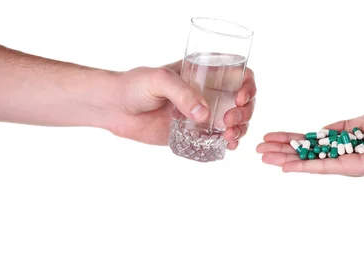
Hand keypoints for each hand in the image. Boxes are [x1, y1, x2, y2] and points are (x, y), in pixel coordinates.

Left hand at [105, 61, 255, 148]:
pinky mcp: (195, 134)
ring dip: (241, 129)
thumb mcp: (159, 80)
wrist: (115, 108)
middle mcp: (209, 93)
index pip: (239, 75)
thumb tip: (204, 114)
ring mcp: (204, 115)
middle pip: (243, 102)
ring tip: (229, 136)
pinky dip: (229, 143)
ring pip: (236, 122)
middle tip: (229, 121)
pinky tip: (227, 145)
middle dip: (245, 112)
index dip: (248, 86)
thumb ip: (182, 93)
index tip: (239, 98)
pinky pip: (220, 139)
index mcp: (205, 73)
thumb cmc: (135, 85)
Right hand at [256, 111, 363, 175]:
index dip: (290, 138)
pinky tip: (283, 166)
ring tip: (261, 157)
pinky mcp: (347, 168)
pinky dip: (301, 167)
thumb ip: (342, 126)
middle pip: (302, 152)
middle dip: (279, 150)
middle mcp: (337, 155)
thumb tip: (322, 130)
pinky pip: (319, 167)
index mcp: (341, 142)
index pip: (309, 141)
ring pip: (305, 161)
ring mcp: (340, 163)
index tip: (271, 137)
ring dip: (282, 158)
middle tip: (257, 149)